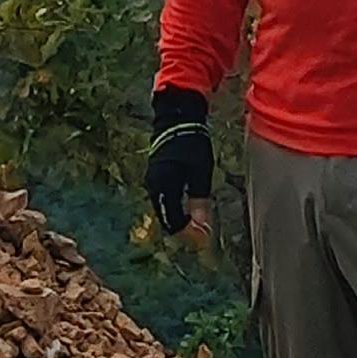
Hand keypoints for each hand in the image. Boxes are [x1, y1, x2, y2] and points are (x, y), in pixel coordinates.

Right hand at [145, 96, 214, 240]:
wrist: (177, 120)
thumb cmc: (191, 144)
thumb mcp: (200, 172)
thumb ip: (199, 199)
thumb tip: (202, 225)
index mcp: (164, 187)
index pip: (172, 221)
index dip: (187, 233)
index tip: (203, 237)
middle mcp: (154, 187)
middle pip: (166, 217)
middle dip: (183, 228)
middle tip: (202, 232)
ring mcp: (153, 180)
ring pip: (165, 208)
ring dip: (179, 218)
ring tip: (197, 222)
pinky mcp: (156, 175)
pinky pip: (164, 199)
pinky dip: (175, 207)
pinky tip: (187, 206)